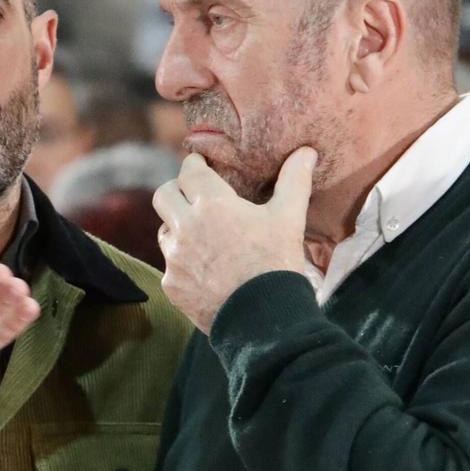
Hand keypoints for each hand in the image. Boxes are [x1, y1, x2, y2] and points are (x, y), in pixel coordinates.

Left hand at [154, 147, 315, 333]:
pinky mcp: (172, 285)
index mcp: (212, 205)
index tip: (201, 166)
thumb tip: (305, 152)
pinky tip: (205, 270)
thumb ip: (294, 181)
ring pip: (165, 231)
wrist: (263, 319)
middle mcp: (185, 227)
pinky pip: (170, 266)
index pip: (189, 171)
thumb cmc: (276, 263)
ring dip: (178, 228)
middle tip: (194, 196)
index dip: (195, 165)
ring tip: (202, 236)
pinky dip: (183, 263)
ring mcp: (174, 258)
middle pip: (164, 195)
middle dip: (177, 191)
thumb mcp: (289, 219)